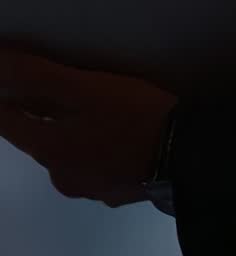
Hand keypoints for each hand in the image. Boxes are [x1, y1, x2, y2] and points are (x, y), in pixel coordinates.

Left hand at [0, 46, 177, 207]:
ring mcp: (90, 188)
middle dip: (40, 112)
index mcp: (49, 150)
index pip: (6, 123)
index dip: (4, 96)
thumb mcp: (85, 87)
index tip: (11, 76)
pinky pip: (95, 163)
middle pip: (38, 137)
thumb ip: (37, 76)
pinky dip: (96, 145)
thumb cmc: (133, 116)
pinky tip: (115, 130)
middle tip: (57, 84)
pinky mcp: (117, 190)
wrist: (187, 154)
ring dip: (71, 129)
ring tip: (92, 104)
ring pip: (68, 152)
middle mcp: (62, 176)